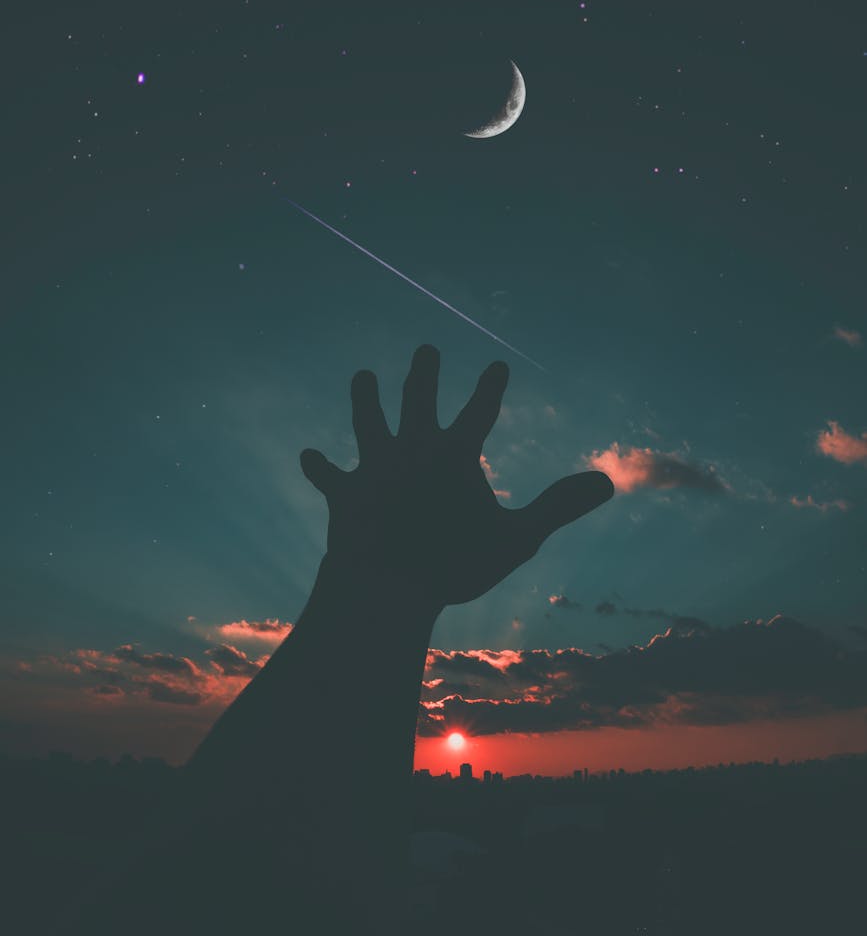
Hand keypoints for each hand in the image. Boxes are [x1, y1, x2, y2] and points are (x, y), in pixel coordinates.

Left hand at [301, 344, 612, 608]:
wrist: (384, 584)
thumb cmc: (455, 565)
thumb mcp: (518, 538)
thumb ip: (560, 506)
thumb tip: (609, 482)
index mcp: (454, 453)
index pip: (479, 409)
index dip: (489, 387)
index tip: (495, 366)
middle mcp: (411, 448)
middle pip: (418, 400)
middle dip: (424, 373)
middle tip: (426, 351)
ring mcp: (374, 468)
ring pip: (367, 422)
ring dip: (365, 398)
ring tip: (362, 377)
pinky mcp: (345, 493)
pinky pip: (329, 477)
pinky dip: (319, 468)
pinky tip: (307, 457)